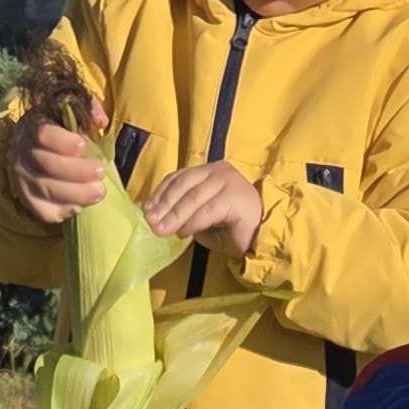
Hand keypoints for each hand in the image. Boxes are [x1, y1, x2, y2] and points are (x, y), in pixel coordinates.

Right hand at [10, 106, 106, 223]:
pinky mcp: (29, 201)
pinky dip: (64, 209)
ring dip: (76, 193)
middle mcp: (23, 154)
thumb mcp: (72, 111)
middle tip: (100, 171)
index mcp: (33, 127)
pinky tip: (81, 204)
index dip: (63, 142)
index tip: (83, 146)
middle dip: (77, 171)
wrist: (37, 151)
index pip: (42, 134)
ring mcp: (23, 180)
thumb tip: (100, 121)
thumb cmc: (62, 130)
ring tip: (99, 191)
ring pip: (47, 189)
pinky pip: (44, 211)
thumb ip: (88, 109)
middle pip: (47, 165)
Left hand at [139, 158, 262, 255]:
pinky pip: (208, 209)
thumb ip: (183, 212)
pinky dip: (193, 221)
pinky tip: (183, 232)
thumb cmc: (232, 230)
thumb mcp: (201, 218)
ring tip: (161, 230)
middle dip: (164, 204)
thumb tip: (158, 216)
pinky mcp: (236, 196)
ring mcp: (228, 180)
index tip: (146, 210)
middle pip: (183, 184)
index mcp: (208, 171)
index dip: (160, 193)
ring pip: (194, 196)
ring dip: (174, 215)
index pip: (178, 177)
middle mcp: (218, 170)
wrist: (263, 238)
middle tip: (150, 222)